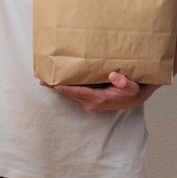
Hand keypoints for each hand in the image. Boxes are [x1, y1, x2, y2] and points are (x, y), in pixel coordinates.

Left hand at [40, 72, 160, 111]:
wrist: (135, 98)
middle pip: (70, 93)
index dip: (64, 88)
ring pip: (71, 93)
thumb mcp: (133, 87)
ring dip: (59, 87)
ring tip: (45, 78)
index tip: (52, 83)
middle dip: (56, 86)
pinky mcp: (90, 98)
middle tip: (41, 79)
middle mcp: (91, 102)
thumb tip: (113, 75)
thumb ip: (124, 83)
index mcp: (99, 99)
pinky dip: (66, 87)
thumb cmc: (133, 92)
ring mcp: (90, 101)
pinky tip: (58, 80)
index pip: (78, 92)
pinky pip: (75, 92)